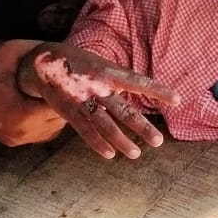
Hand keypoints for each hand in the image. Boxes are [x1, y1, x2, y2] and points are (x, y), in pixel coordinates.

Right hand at [0, 41, 66, 146]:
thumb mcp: (13, 52)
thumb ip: (40, 53)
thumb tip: (62, 53)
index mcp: (23, 115)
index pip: (61, 107)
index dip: (68, 93)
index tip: (71, 80)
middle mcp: (23, 133)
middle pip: (60, 120)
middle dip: (64, 103)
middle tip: (65, 85)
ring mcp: (17, 139)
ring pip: (53, 130)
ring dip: (56, 113)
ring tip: (53, 94)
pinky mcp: (13, 141)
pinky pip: (41, 134)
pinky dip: (46, 121)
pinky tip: (42, 105)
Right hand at [17, 42, 180, 160]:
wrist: (39, 63)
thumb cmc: (76, 62)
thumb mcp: (99, 62)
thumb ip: (117, 78)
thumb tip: (142, 89)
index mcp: (108, 71)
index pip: (138, 81)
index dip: (158, 90)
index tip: (177, 99)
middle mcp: (97, 86)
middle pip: (123, 109)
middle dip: (141, 126)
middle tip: (158, 142)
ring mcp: (81, 99)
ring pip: (105, 123)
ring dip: (121, 140)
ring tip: (136, 153)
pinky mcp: (68, 110)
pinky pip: (84, 130)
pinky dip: (96, 143)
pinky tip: (109, 154)